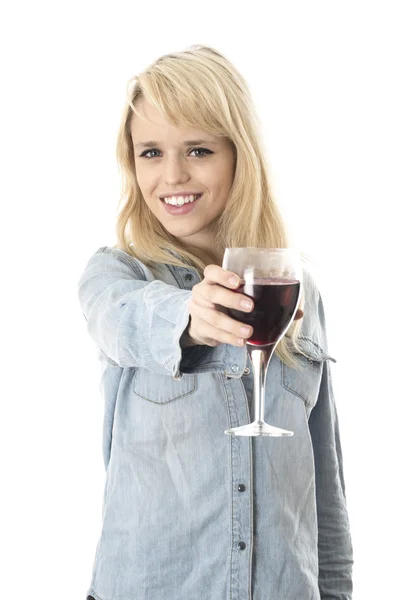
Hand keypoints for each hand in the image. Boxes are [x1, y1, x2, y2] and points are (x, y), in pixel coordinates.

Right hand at [183, 265, 303, 347]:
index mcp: (212, 280)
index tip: (238, 281)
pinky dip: (228, 338)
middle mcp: (202, 293)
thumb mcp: (239, 297)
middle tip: (250, 306)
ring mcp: (198, 311)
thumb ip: (266, 300)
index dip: (223, 275)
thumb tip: (299, 313)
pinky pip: (214, 334)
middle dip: (231, 300)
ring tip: (248, 332)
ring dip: (232, 325)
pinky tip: (240, 341)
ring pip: (213, 317)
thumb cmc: (227, 305)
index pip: (212, 272)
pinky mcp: (199, 328)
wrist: (202, 322)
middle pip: (212, 293)